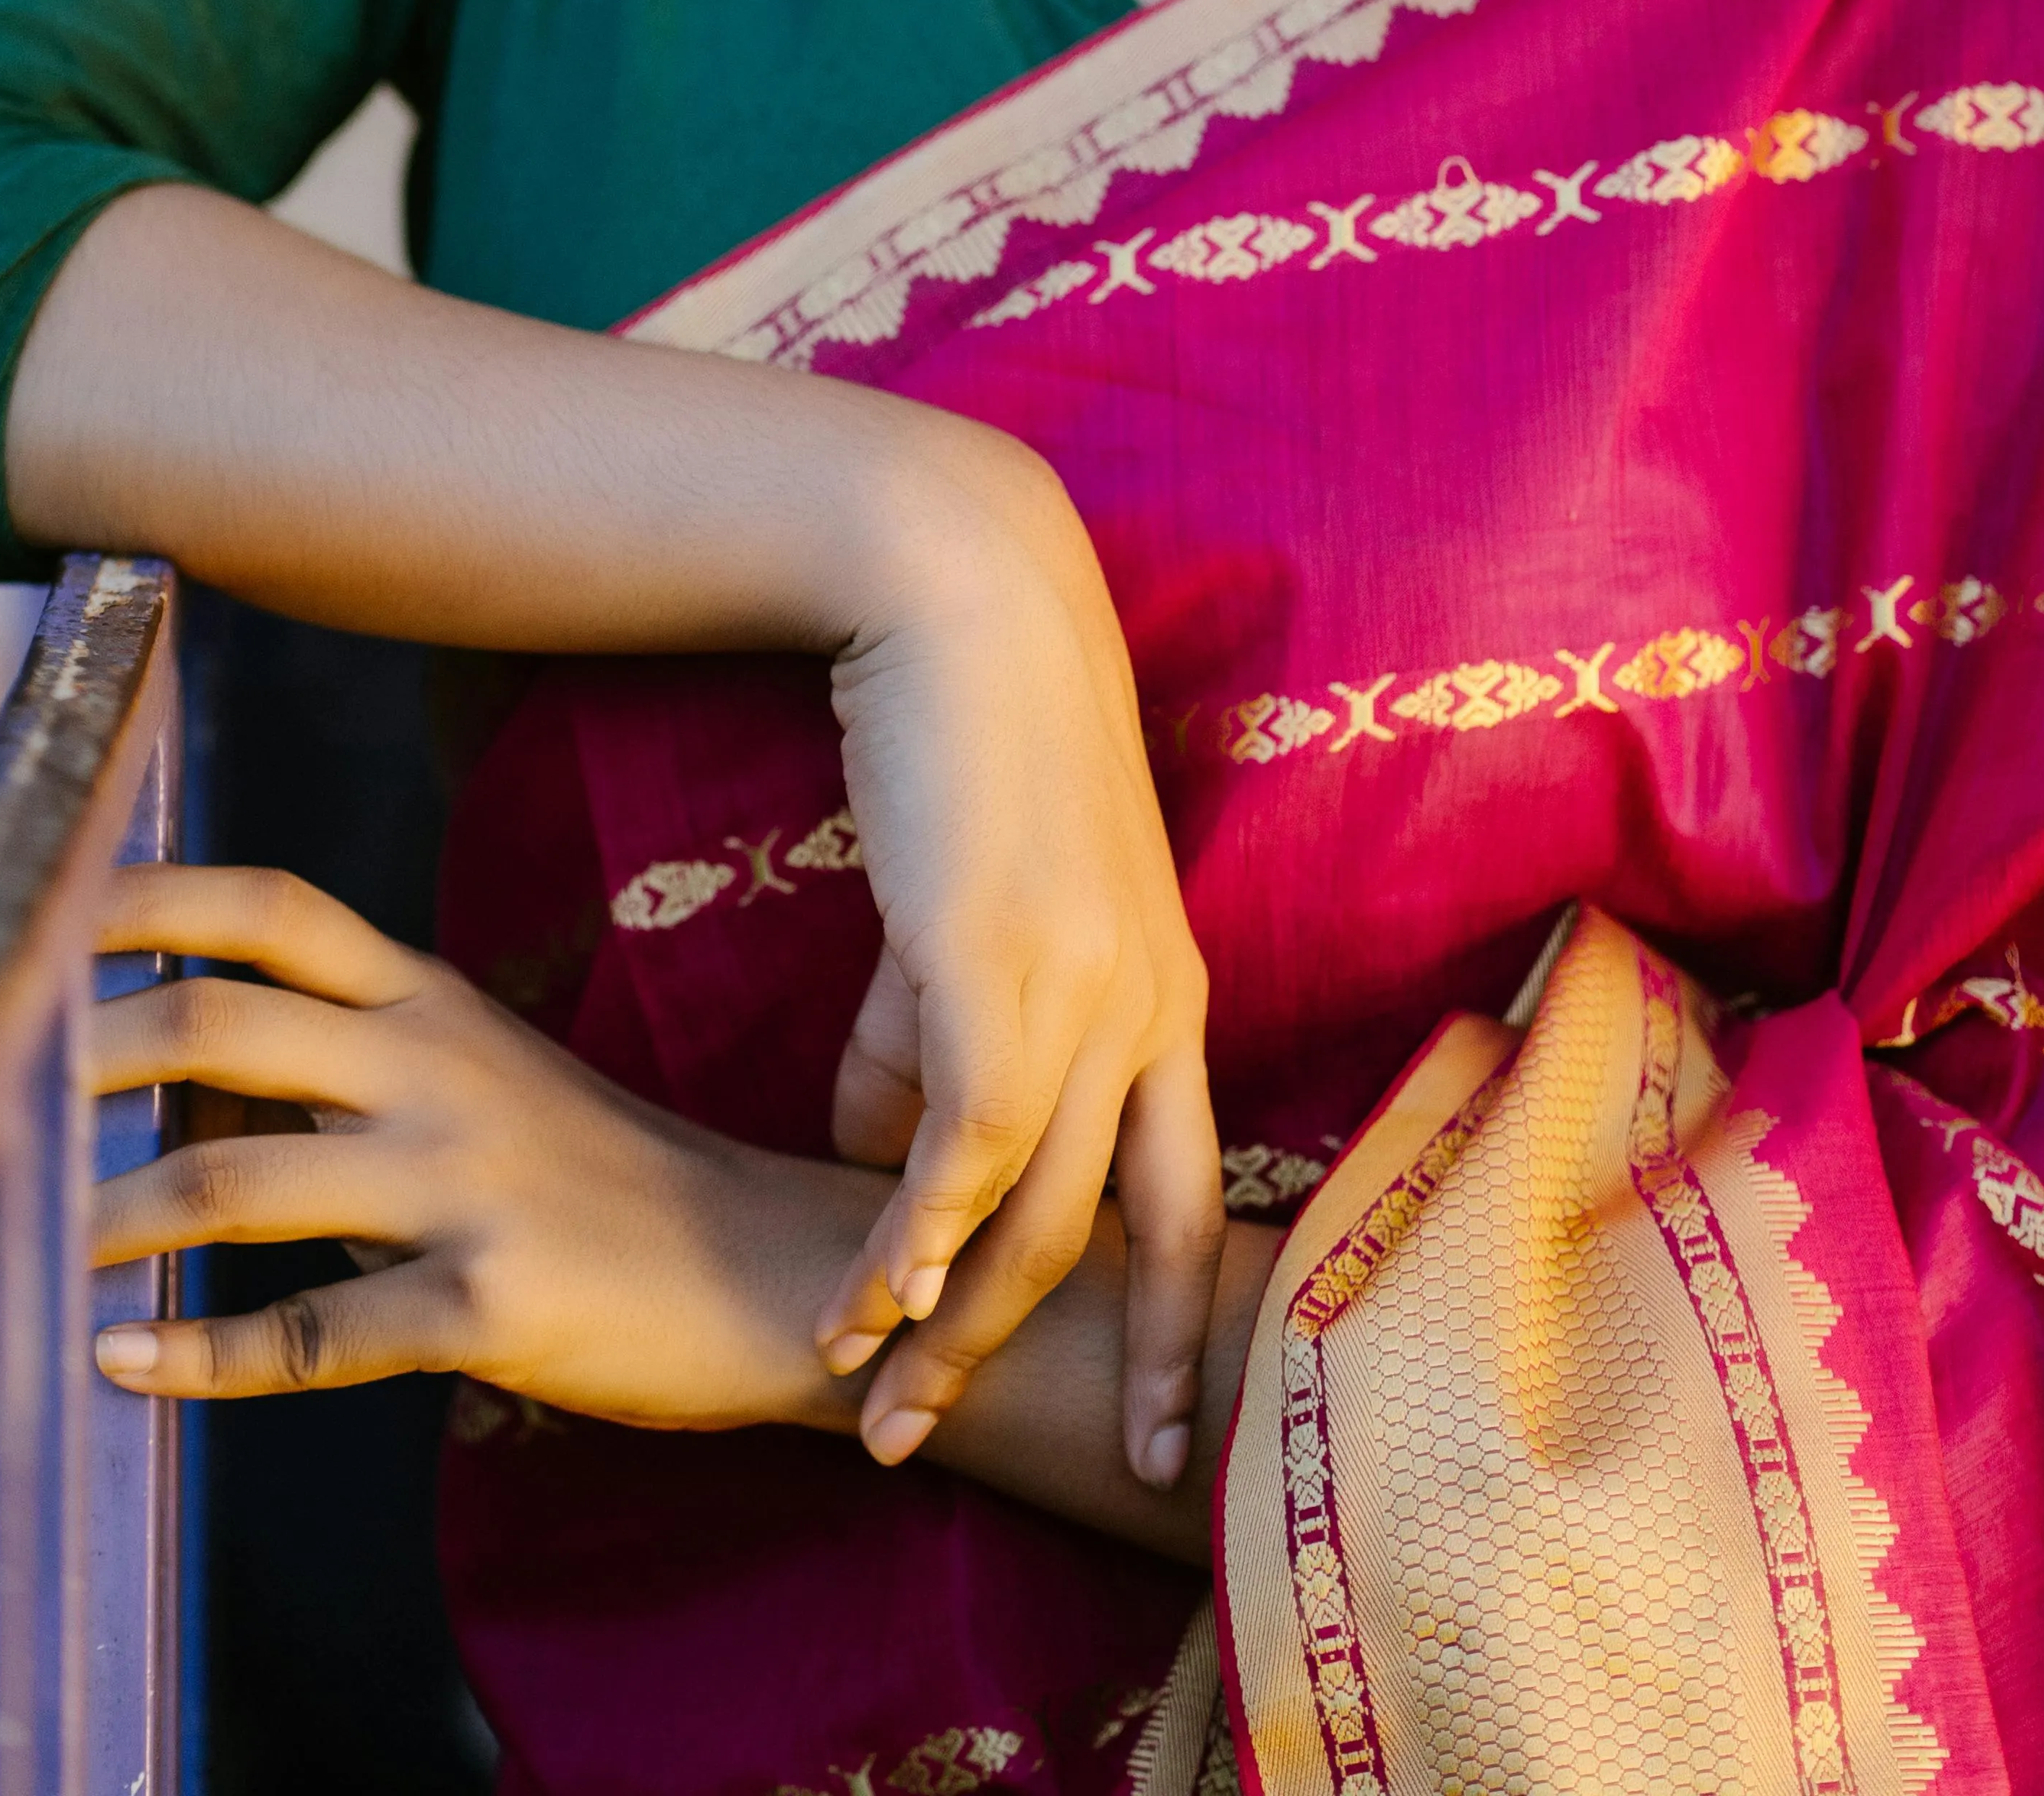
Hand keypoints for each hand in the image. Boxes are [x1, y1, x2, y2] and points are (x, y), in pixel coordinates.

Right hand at [13, 186, 1220, 1479]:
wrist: (952, 587)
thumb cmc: (955, 737)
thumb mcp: (955, 909)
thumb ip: (919, 1029)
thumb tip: (869, 1147)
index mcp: (1166, 990)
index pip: (1187, 1197)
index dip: (1175, 1326)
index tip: (1154, 1439)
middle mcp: (1153, 1003)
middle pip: (1137, 1236)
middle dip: (1074, 1367)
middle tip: (964, 1455)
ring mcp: (1089, 984)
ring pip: (1034, 1211)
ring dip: (943, 1321)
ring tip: (864, 1399)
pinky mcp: (1002, 961)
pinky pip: (963, 1147)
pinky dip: (908, 1239)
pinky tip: (856, 1301)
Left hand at [87, 864, 866, 1423]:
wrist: (762, 1272)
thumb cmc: (595, 1175)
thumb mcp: (474, 1078)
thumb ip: (343, 1060)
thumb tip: (170, 1062)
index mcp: (431, 1002)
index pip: (275, 908)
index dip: (154, 898)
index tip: (48, 910)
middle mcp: (435, 1069)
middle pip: (222, 1022)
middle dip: (90, 1053)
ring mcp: (460, 1184)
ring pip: (235, 1181)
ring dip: (110, 1217)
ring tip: (33, 1249)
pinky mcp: (485, 1305)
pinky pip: (309, 1336)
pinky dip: (196, 1355)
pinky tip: (122, 1363)